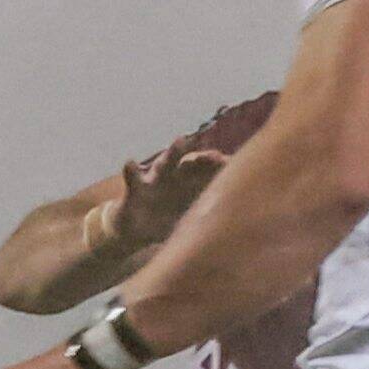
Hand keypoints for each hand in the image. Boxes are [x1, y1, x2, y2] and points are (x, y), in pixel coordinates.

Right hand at [106, 138, 231, 251]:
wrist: (136, 229)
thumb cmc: (167, 222)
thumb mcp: (190, 220)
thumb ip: (209, 216)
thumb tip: (239, 223)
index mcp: (191, 185)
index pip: (209, 172)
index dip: (221, 168)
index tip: (233, 165)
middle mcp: (175, 177)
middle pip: (191, 164)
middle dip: (204, 159)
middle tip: (215, 155)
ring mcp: (155, 181)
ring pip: (165, 164)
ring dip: (173, 152)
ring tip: (180, 140)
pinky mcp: (136, 189)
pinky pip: (133, 178)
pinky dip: (131, 170)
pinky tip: (130, 163)